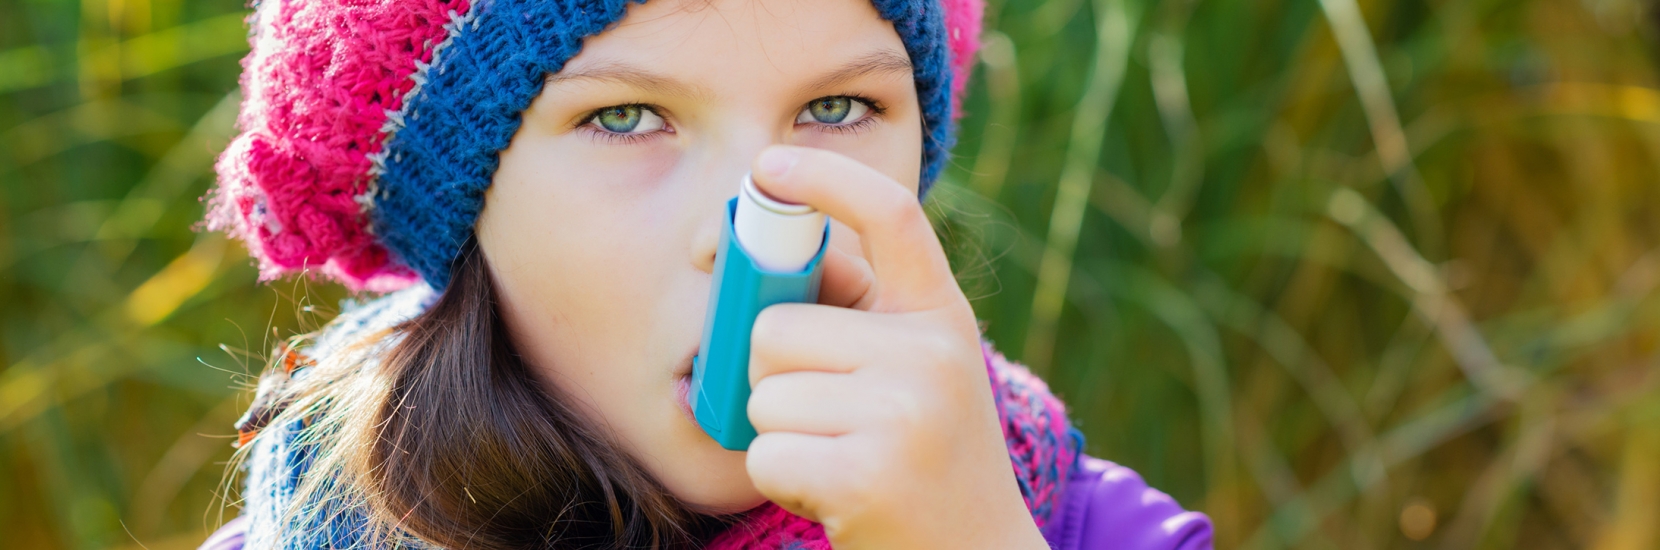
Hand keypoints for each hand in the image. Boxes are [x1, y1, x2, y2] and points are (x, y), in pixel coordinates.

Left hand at [743, 145, 1048, 549]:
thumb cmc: (924, 458)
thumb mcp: (917, 371)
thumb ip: (855, 313)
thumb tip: (743, 258)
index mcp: (942, 315)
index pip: (891, 216)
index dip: (826, 178)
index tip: (767, 166)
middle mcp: (933, 352)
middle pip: (775, 327)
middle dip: (774, 376)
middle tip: (828, 418)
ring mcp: (906, 413)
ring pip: (763, 394)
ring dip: (780, 434)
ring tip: (841, 458)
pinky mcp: (869, 475)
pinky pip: (766, 453)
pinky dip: (781, 479)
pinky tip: (833, 495)